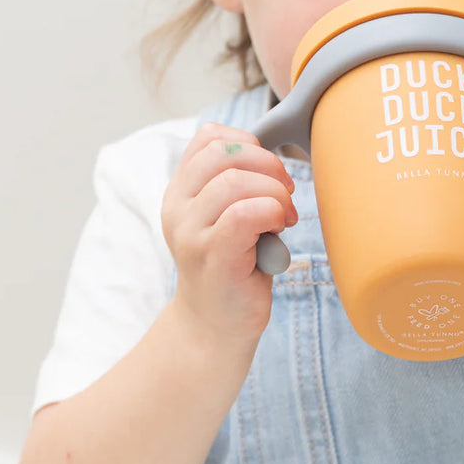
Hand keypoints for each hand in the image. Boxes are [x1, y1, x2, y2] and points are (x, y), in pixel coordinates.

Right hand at [161, 123, 296, 344]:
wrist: (215, 326)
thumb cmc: (234, 264)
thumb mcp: (227, 214)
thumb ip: (237, 181)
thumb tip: (272, 157)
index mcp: (181, 190)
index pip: (208, 137)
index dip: (248, 142)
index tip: (268, 170)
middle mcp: (177, 207)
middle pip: (223, 153)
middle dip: (267, 164)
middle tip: (286, 192)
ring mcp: (190, 232)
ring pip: (234, 182)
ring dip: (274, 192)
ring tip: (284, 216)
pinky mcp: (212, 255)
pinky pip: (244, 214)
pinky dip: (272, 212)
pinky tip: (280, 229)